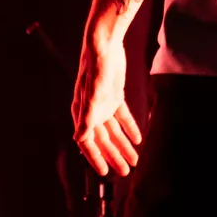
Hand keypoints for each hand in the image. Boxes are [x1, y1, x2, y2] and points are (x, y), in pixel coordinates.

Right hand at [73, 31, 142, 175]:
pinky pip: (123, 117)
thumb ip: (87, 117)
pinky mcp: (115, 95)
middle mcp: (92, 111)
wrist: (104, 43)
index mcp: (82, 113)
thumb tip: (79, 139)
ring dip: (124, 145)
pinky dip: (130, 128)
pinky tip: (137, 139)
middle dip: (114, 156)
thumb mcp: (93, 94)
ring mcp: (104, 103)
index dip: (96, 158)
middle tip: (126, 171)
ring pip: (115, 130)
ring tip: (135, 159)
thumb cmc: (95, 67)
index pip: (88, 142)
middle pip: (104, 139)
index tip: (104, 173)